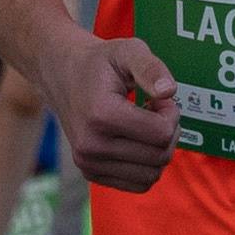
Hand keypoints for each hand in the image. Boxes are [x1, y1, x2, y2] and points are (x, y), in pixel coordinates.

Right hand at [47, 32, 180, 193]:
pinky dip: (147, 165)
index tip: (159, 98)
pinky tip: (137, 141)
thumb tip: (169, 91)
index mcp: (101, 115)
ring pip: (152, 175)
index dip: (171, 113)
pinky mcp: (90, 173)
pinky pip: (138, 184)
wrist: (63, 75)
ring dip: (159, 150)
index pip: (161, 133)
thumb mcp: (127, 50)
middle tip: (154, 109)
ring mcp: (88, 163)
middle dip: (168, 132)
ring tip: (145, 125)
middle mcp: (91, 145)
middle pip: (160, 156)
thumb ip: (150, 67)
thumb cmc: (100, 62)